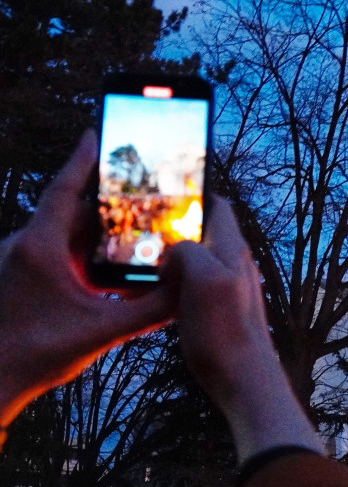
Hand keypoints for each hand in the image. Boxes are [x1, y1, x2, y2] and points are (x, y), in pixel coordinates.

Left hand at [0, 131, 173, 440]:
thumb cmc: (37, 354)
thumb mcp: (105, 331)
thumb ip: (151, 309)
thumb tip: (188, 290)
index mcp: (40, 248)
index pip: (64, 190)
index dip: (83, 160)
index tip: (97, 132)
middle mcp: (25, 248)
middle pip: (73, 213)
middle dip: (108, 204)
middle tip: (142, 194)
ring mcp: (19, 263)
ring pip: (64, 236)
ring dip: (97, 235)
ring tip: (134, 233)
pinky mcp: (19, 280)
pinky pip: (56, 257)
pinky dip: (83, 257)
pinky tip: (108, 274)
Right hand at [166, 197, 322, 462]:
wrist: (244, 378)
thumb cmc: (226, 332)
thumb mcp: (204, 280)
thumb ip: (188, 251)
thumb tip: (174, 249)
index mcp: (232, 249)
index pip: (218, 204)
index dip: (195, 192)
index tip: (165, 187)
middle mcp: (234, 263)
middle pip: (203, 230)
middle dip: (175, 225)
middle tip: (141, 226)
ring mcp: (227, 286)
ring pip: (195, 258)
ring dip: (170, 256)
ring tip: (141, 258)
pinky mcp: (217, 309)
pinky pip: (191, 284)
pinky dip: (172, 282)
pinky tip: (153, 292)